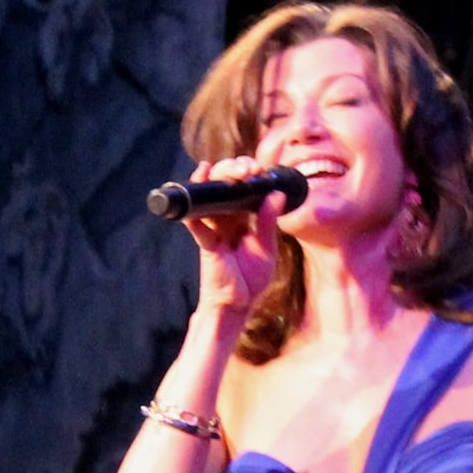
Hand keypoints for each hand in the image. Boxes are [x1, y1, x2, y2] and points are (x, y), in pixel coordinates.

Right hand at [178, 155, 285, 313]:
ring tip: (229, 169)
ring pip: (209, 195)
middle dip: (233, 169)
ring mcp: (214, 229)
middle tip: (248, 167)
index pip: (242, 188)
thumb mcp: (266, 248)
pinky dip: (195, 205)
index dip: (248, 174)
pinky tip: (200, 183)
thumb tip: (277, 195)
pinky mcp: (205, 242)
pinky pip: (196, 221)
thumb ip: (268, 222)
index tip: (258, 169)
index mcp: (242, 218)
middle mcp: (226, 219)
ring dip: (217, 177)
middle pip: (224, 184)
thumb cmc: (250, 279)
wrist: (237, 304)